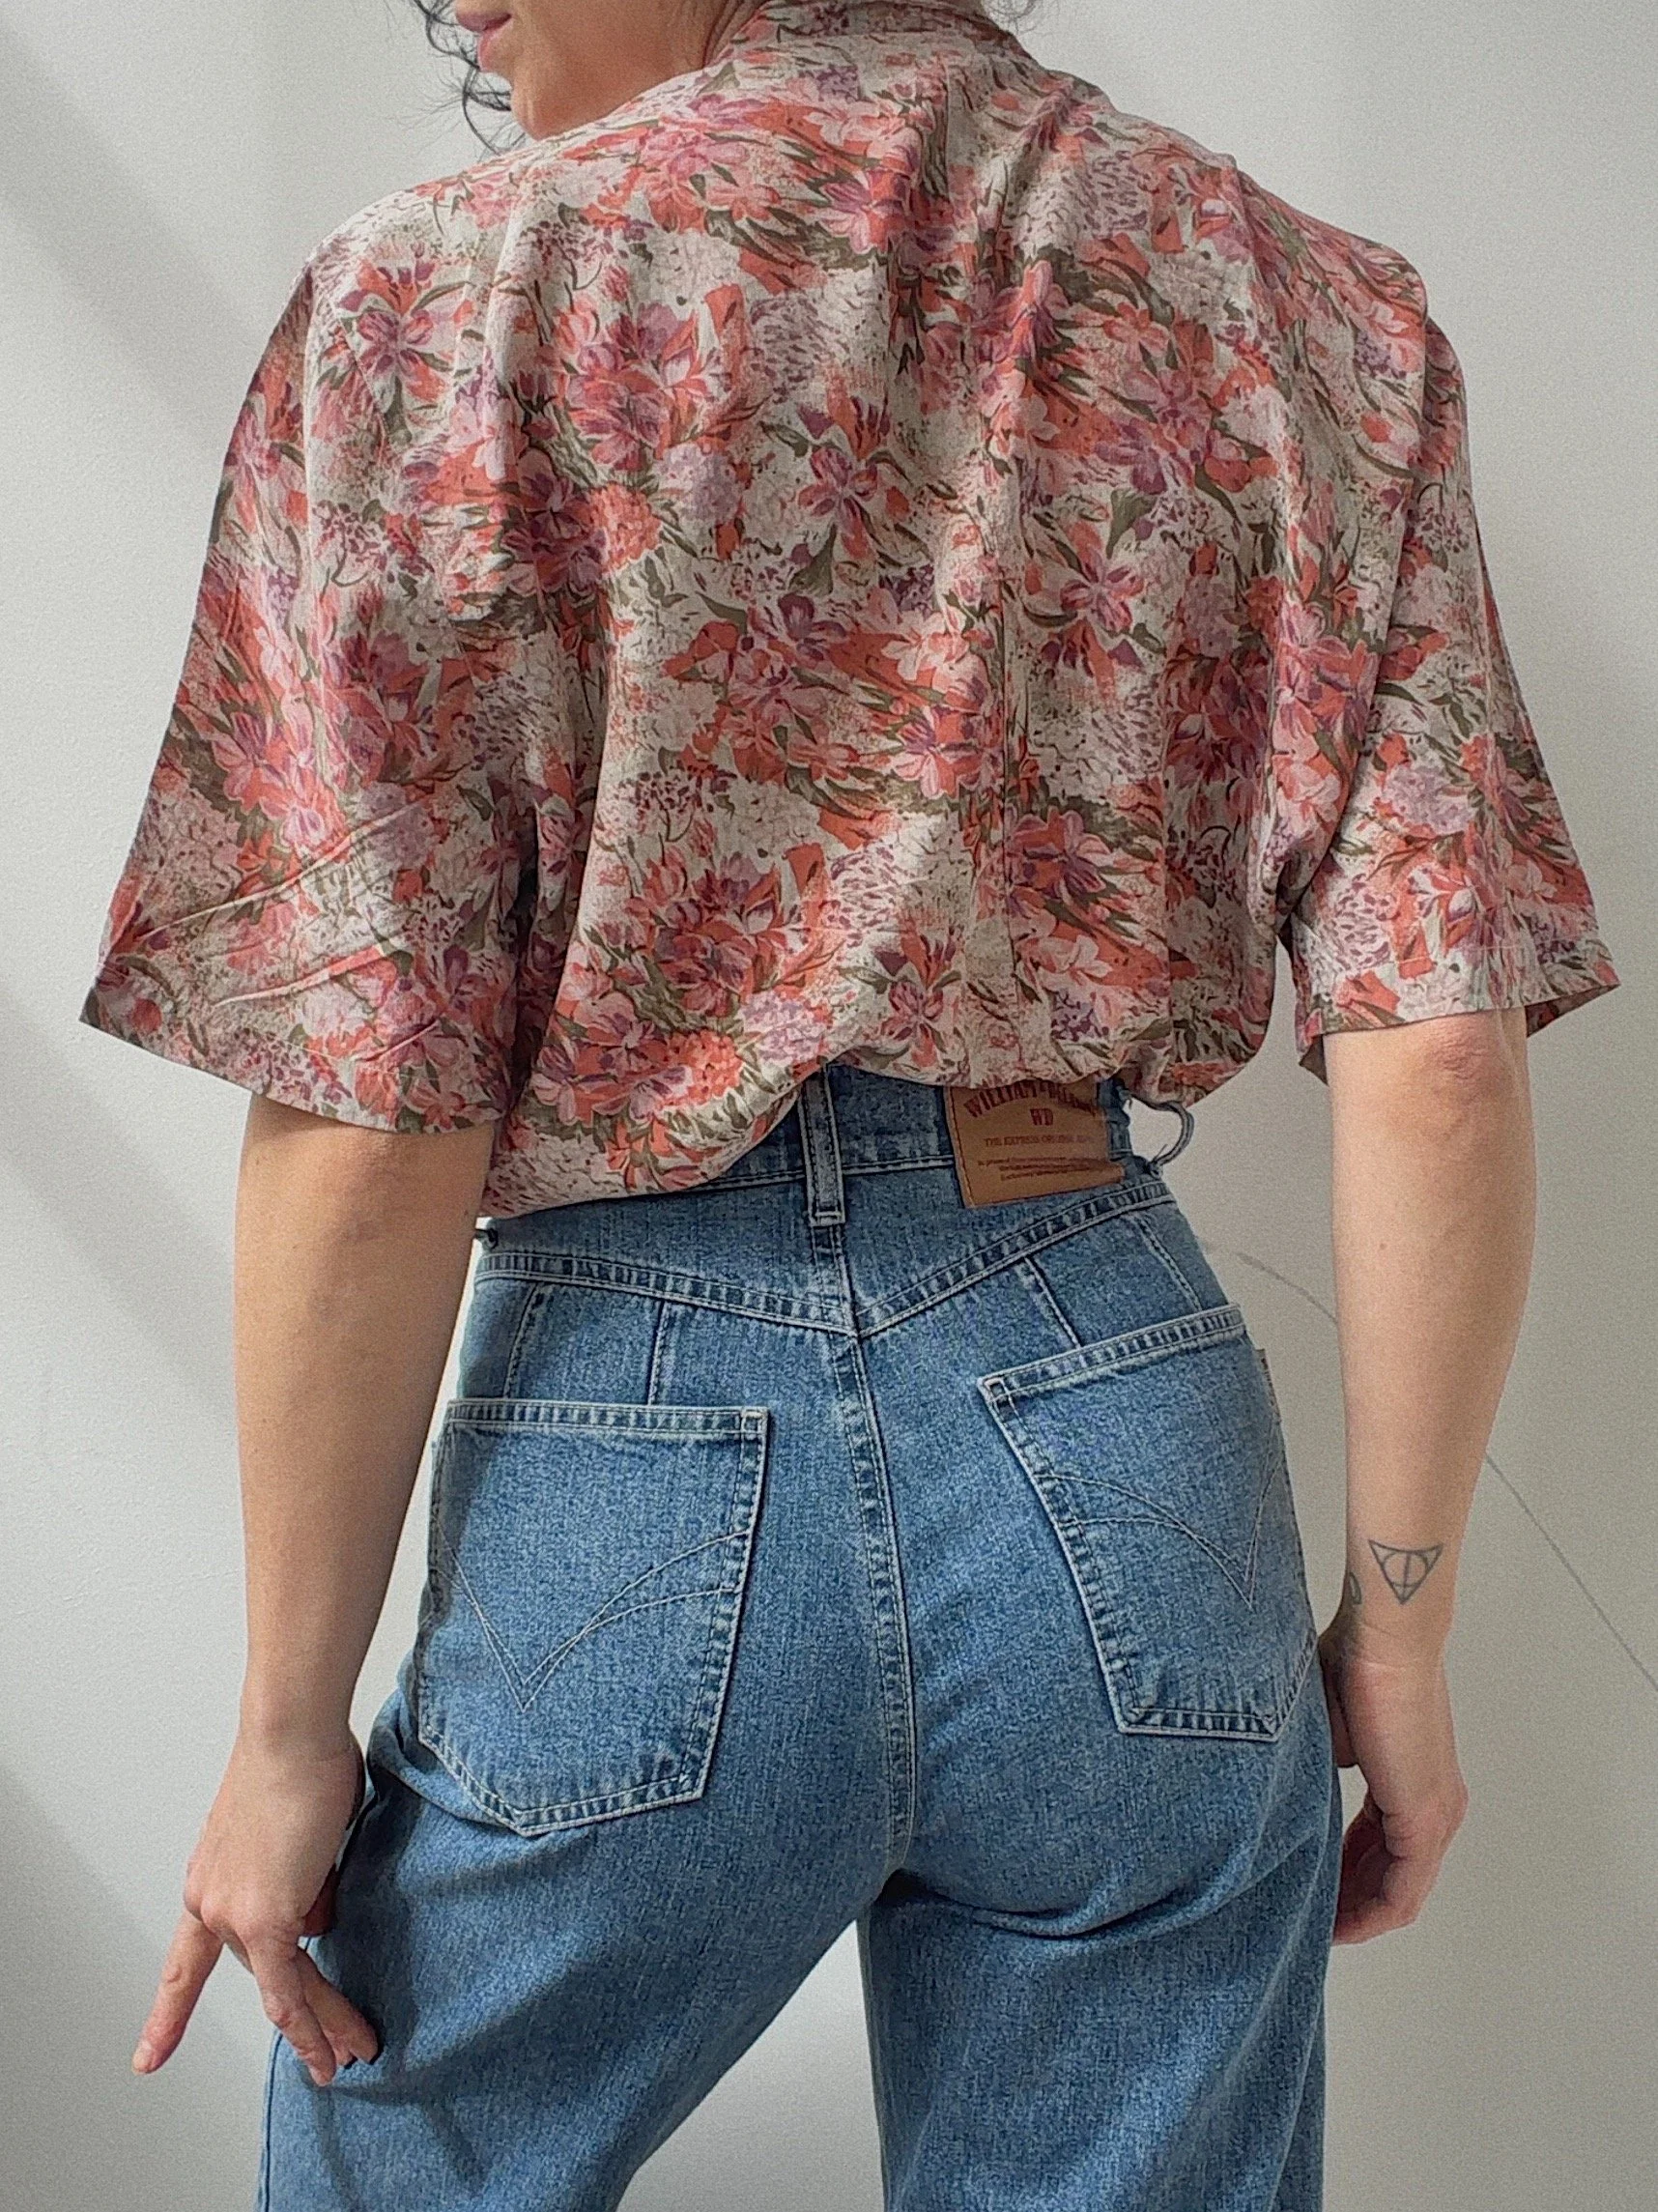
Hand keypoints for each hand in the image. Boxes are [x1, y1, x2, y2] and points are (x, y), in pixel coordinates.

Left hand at [131, 1730, 380, 2085]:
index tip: (149, 2056)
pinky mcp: (264, 1920)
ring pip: (284, 1988)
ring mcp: (232, 1915)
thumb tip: (316, 1915)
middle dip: (308, 2016)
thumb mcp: (298, 1834)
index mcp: (211, 1880)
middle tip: (332, 2052)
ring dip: (324, 2024)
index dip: (170, 2012)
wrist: (291, 1733)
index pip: (188, 1960)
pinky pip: (289, 1989)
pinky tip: (329, 2053)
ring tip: (356, 2050)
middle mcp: (211, 1903)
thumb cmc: (301, 1759)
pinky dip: (310, 2026)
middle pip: (265, 1974)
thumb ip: (302, 1881)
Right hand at [1318, 1611, 1469, 1943]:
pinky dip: (1370, 1914)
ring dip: (1357, 1916)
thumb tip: (1294, 1795)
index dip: (1344, 1874)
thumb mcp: (1327, 1728)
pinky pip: (1402, 1892)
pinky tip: (1338, 1927)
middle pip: (1393, 1879)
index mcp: (1413, 1781)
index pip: (1380, 1844)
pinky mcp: (1426, 1819)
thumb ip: (1320, 1768)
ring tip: (1317, 1932)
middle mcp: (1436, 1805)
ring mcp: (1436, 1814)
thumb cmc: (1354, 1662)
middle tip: (1309, 1922)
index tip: (1310, 1889)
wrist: (1384, 1638)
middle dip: (1348, 1903)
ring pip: (1398, 1893)